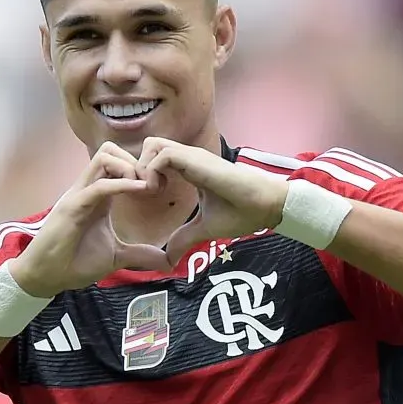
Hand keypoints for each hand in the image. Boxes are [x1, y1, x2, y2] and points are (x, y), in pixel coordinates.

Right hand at [10, 142, 169, 297]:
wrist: (46, 277)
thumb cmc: (75, 262)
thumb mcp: (116, 256)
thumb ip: (140, 254)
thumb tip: (166, 261)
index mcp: (99, 195)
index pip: (117, 162)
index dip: (141, 167)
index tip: (160, 187)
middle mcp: (88, 188)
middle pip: (110, 150)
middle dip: (136, 160)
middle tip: (153, 184)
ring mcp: (79, 195)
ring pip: (103, 157)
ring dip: (129, 167)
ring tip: (145, 188)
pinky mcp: (73, 207)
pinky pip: (99, 185)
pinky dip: (122, 184)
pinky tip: (140, 191)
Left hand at [136, 137, 288, 265]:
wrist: (265, 207)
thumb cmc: (242, 213)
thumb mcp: (205, 228)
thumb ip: (185, 238)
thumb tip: (169, 259)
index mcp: (189, 169)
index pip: (156, 158)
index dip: (145, 174)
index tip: (149, 198)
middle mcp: (188, 158)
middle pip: (149, 145)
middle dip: (138, 167)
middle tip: (145, 192)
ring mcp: (192, 156)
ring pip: (152, 144)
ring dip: (144, 168)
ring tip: (152, 191)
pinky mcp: (196, 160)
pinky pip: (163, 154)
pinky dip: (153, 171)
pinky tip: (160, 191)